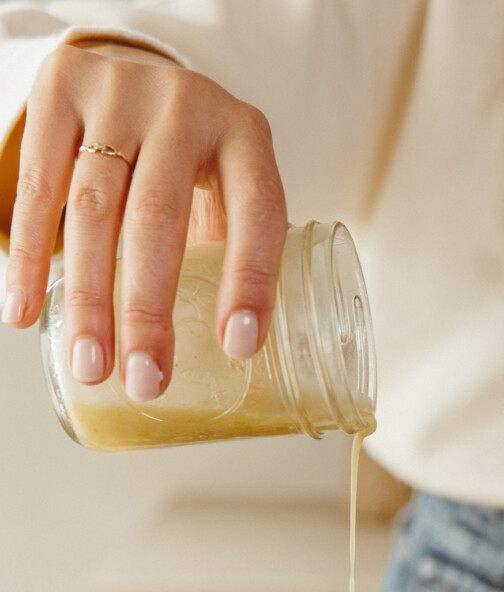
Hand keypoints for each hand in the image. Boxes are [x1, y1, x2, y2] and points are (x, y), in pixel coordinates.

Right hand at [2, 41, 286, 398]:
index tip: (237, 348)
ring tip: (90, 366)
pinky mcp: (59, 90)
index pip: (257, 211)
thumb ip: (230, 254)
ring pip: (93, 208)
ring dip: (88, 299)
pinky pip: (36, 186)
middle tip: (145, 381)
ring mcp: (117, 92)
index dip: (250, 281)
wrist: (137, 76)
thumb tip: (228, 360)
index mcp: (245, 135)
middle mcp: (184, 105)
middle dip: (148, 310)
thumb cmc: (192, 161)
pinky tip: (24, 312)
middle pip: (160, 217)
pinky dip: (27, 256)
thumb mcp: (229, 191)